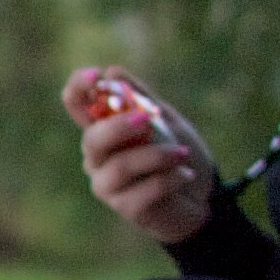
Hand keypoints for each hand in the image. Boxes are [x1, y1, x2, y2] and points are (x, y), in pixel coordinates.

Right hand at [65, 65, 216, 243]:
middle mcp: (97, 158)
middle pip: (92, 140)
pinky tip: (185, 174)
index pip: (76, 105)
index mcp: (103, 130)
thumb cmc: (179, 154)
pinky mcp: (126, 208)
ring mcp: (108, 185)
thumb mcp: (167, 120)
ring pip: (120, 167)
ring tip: (183, 153)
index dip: (78, 87)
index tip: (96, 75)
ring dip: (157, 156)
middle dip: (119, 127)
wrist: (203, 195)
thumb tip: (113, 71)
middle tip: (147, 119)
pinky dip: (170, 178)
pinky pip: (144, 190)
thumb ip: (142, 100)